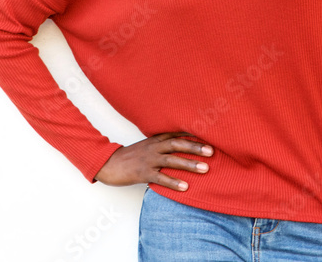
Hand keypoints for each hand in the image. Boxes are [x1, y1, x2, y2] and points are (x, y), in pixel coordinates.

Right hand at [93, 131, 212, 189]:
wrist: (109, 163)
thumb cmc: (132, 156)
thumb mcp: (148, 146)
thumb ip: (164, 144)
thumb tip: (184, 145)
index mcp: (156, 139)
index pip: (177, 134)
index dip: (193, 134)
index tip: (210, 134)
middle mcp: (154, 147)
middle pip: (177, 144)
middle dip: (195, 147)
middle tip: (212, 151)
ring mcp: (148, 160)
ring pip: (172, 160)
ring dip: (189, 164)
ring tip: (205, 169)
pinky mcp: (142, 173)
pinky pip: (160, 178)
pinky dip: (173, 182)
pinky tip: (185, 187)